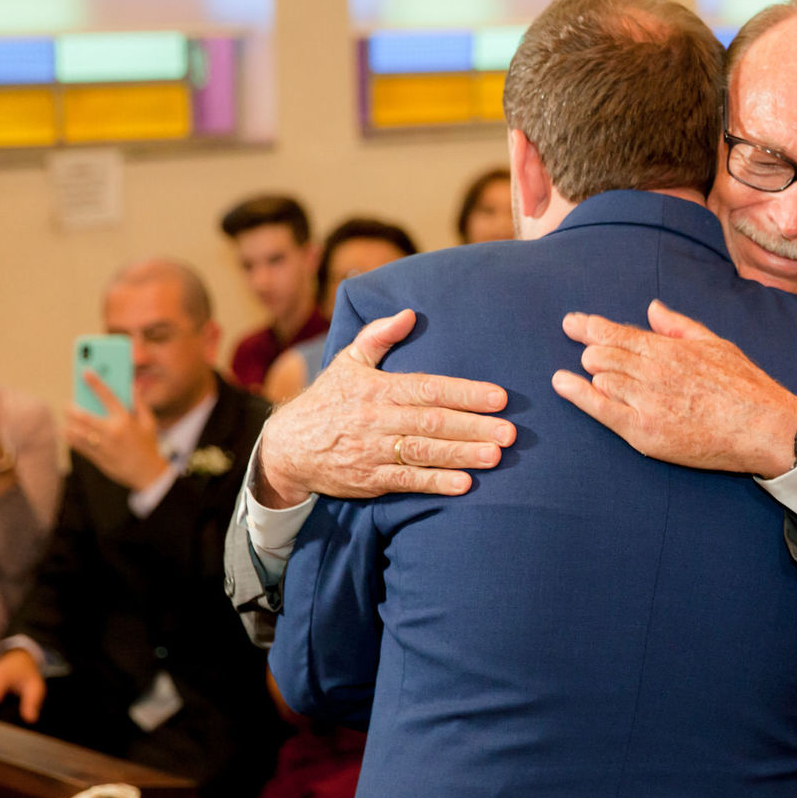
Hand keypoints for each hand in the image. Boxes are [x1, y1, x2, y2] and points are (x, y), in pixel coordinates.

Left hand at [65, 371, 168, 492]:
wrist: (147, 474)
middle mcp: (111, 432)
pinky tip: (70, 431)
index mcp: (125, 420)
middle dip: (72, 407)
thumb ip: (140, 403)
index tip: (85, 371)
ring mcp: (102, 446)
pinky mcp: (96, 457)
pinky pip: (76, 445)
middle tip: (69, 403)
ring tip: (68, 418)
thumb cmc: (149, 446)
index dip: (95, 381)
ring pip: (76, 431)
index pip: (107, 395)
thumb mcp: (150, 423)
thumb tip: (132, 386)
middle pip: (83, 415)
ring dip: (69, 422)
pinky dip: (70, 436)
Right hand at [256, 309, 515, 507]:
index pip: (427, 388)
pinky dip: (435, 483)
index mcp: (376, 388)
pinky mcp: (369, 480)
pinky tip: (464, 484)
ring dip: (461, 455)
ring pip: (422, 453)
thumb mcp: (348, 361)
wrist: (285, 448)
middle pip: (431, 422)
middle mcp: (375, 419)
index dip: (464, 392)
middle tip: (510, 432)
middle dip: (473, 427)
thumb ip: (379, 336)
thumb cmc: (328, 400)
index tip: (499, 397)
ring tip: (495, 456)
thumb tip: (409, 313)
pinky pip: (406, 482)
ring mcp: (372, 451)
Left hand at [551, 300, 796, 478]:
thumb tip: (652, 308)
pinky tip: (563, 384)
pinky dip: (578, 394)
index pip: (619, 332)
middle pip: (602, 354)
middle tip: (590, 355)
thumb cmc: (746, 387)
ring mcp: (647, 402)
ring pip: (601, 377)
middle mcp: (654, 371)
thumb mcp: (715, 344)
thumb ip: (679, 326)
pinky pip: (601, 409)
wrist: (765, 427)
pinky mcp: (645, 432)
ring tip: (597, 375)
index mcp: (670, 348)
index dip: (591, 327)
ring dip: (595, 375)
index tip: (573, 323)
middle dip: (593, 352)